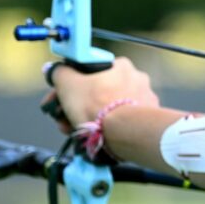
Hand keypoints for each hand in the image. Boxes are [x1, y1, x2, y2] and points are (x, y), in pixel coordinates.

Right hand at [43, 57, 159, 129]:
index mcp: (121, 66)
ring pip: (109, 109)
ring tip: (74, 131)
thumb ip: (60, 73)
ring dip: (89, 118)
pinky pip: (121, 123)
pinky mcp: (147, 121)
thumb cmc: (97, 105)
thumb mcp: (68, 83)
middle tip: (63, 118)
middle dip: (77, 105)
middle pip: (99, 92)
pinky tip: (93, 137)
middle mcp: (137, 80)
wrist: (124, 133)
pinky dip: (106, 129)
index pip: (93, 72)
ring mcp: (145, 101)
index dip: (73, 85)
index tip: (61, 98)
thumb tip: (57, 70)